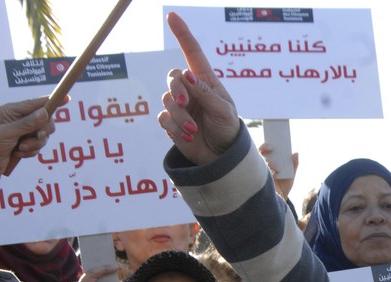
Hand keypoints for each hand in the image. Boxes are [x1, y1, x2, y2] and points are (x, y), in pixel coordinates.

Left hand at [0, 95, 65, 188]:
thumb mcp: (7, 133)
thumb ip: (27, 123)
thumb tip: (44, 113)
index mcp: (11, 111)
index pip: (36, 104)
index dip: (51, 101)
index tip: (66, 99)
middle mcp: (19, 120)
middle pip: (45, 120)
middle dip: (42, 131)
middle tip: (38, 137)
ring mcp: (23, 132)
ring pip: (43, 135)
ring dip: (34, 144)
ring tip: (20, 148)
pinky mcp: (25, 144)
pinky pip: (38, 146)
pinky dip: (31, 151)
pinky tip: (18, 154)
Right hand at [158, 12, 240, 165]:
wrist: (222, 156)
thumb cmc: (228, 129)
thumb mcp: (224, 111)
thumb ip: (206, 94)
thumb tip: (188, 75)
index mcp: (206, 81)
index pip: (193, 53)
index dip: (182, 34)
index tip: (172, 16)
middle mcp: (190, 90)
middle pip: (173, 76)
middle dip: (177, 89)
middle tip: (184, 104)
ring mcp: (179, 106)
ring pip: (167, 100)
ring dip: (179, 116)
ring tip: (194, 130)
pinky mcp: (171, 122)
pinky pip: (163, 118)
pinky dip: (175, 128)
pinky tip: (188, 136)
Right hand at [258, 143, 298, 199]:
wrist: (277, 202)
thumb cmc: (282, 189)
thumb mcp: (291, 176)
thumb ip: (294, 165)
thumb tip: (296, 153)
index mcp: (270, 162)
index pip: (268, 150)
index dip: (270, 144)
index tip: (275, 141)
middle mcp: (262, 165)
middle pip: (260, 152)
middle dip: (264, 148)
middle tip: (270, 147)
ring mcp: (257, 170)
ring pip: (257, 160)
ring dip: (266, 161)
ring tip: (276, 167)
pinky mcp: (254, 177)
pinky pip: (257, 169)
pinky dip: (266, 169)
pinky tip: (273, 172)